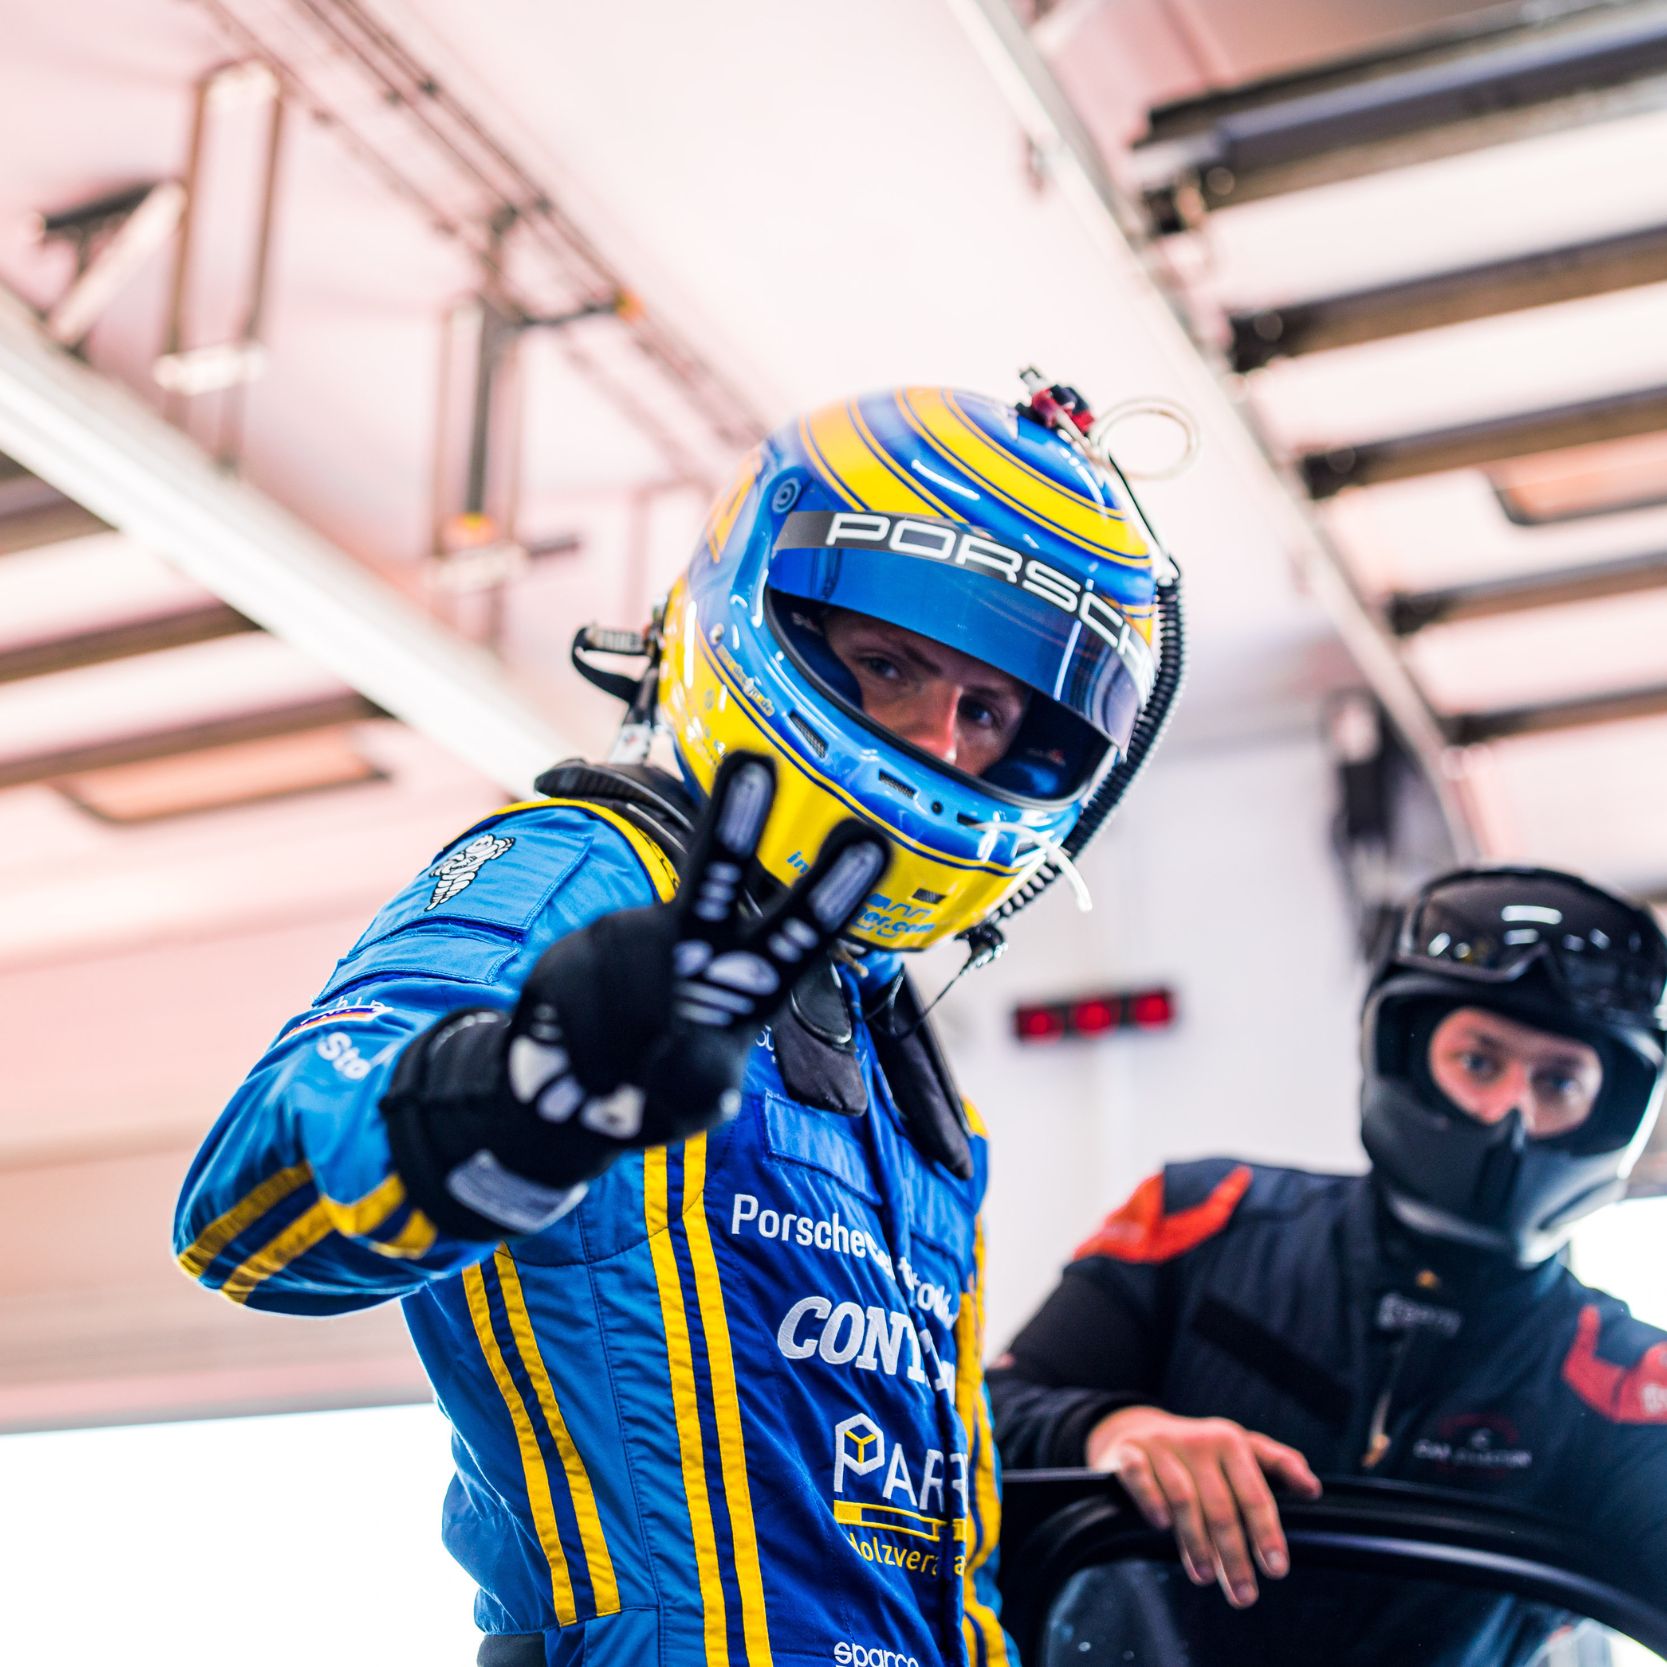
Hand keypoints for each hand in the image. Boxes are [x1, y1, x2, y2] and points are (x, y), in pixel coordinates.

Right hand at [383, 751, 889, 1235]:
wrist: (568, 1112)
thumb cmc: (653, 1098)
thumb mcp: (691, 1110)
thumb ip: (700, 1084)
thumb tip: (683, 1040)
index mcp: (746, 980)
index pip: (798, 933)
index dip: (832, 893)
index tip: (871, 843)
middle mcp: (692, 943)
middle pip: (719, 874)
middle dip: (736, 820)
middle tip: (757, 762)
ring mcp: (627, 940)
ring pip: (635, 967)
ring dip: (631, 1036)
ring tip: (621, 1080)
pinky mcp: (571, 953)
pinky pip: (583, 993)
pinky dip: (589, 1047)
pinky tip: (586, 1071)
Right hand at [1086, 1405, 1321, 1608]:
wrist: (1136, 1429)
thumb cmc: (1199, 1450)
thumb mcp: (1239, 1448)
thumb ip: (1277, 1464)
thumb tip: (1314, 1489)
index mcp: (1231, 1442)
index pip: (1255, 1494)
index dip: (1267, 1534)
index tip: (1277, 1571)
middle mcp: (1198, 1441)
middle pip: (1221, 1507)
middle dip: (1234, 1556)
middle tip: (1244, 1596)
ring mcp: (1162, 1446)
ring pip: (1183, 1500)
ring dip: (1196, 1544)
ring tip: (1206, 1577)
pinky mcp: (1129, 1453)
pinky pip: (1141, 1478)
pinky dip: (1152, 1501)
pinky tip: (1162, 1527)